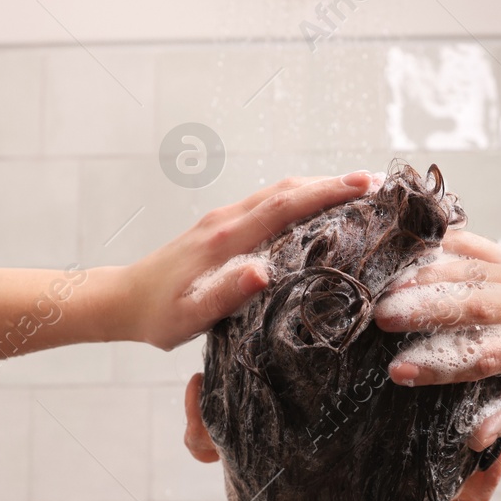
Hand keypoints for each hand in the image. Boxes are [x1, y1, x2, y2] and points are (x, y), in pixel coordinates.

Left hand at [116, 173, 378, 348]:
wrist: (121, 300)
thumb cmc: (157, 316)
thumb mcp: (189, 316)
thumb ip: (225, 295)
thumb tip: (263, 272)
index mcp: (226, 238)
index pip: (286, 205)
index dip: (328, 192)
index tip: (366, 185)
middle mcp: (228, 220)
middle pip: (288, 190)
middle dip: (334, 184)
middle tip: (379, 185)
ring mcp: (225, 220)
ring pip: (279, 193)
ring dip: (319, 188)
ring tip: (360, 193)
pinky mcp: (222, 228)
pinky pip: (269, 204)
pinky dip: (301, 200)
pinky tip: (318, 212)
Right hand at [373, 229, 500, 447]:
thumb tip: (476, 443)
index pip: (480, 359)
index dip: (438, 367)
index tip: (398, 372)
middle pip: (473, 310)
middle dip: (425, 313)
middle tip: (382, 318)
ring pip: (469, 274)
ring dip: (425, 279)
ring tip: (388, 290)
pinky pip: (473, 245)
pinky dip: (441, 248)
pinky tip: (409, 258)